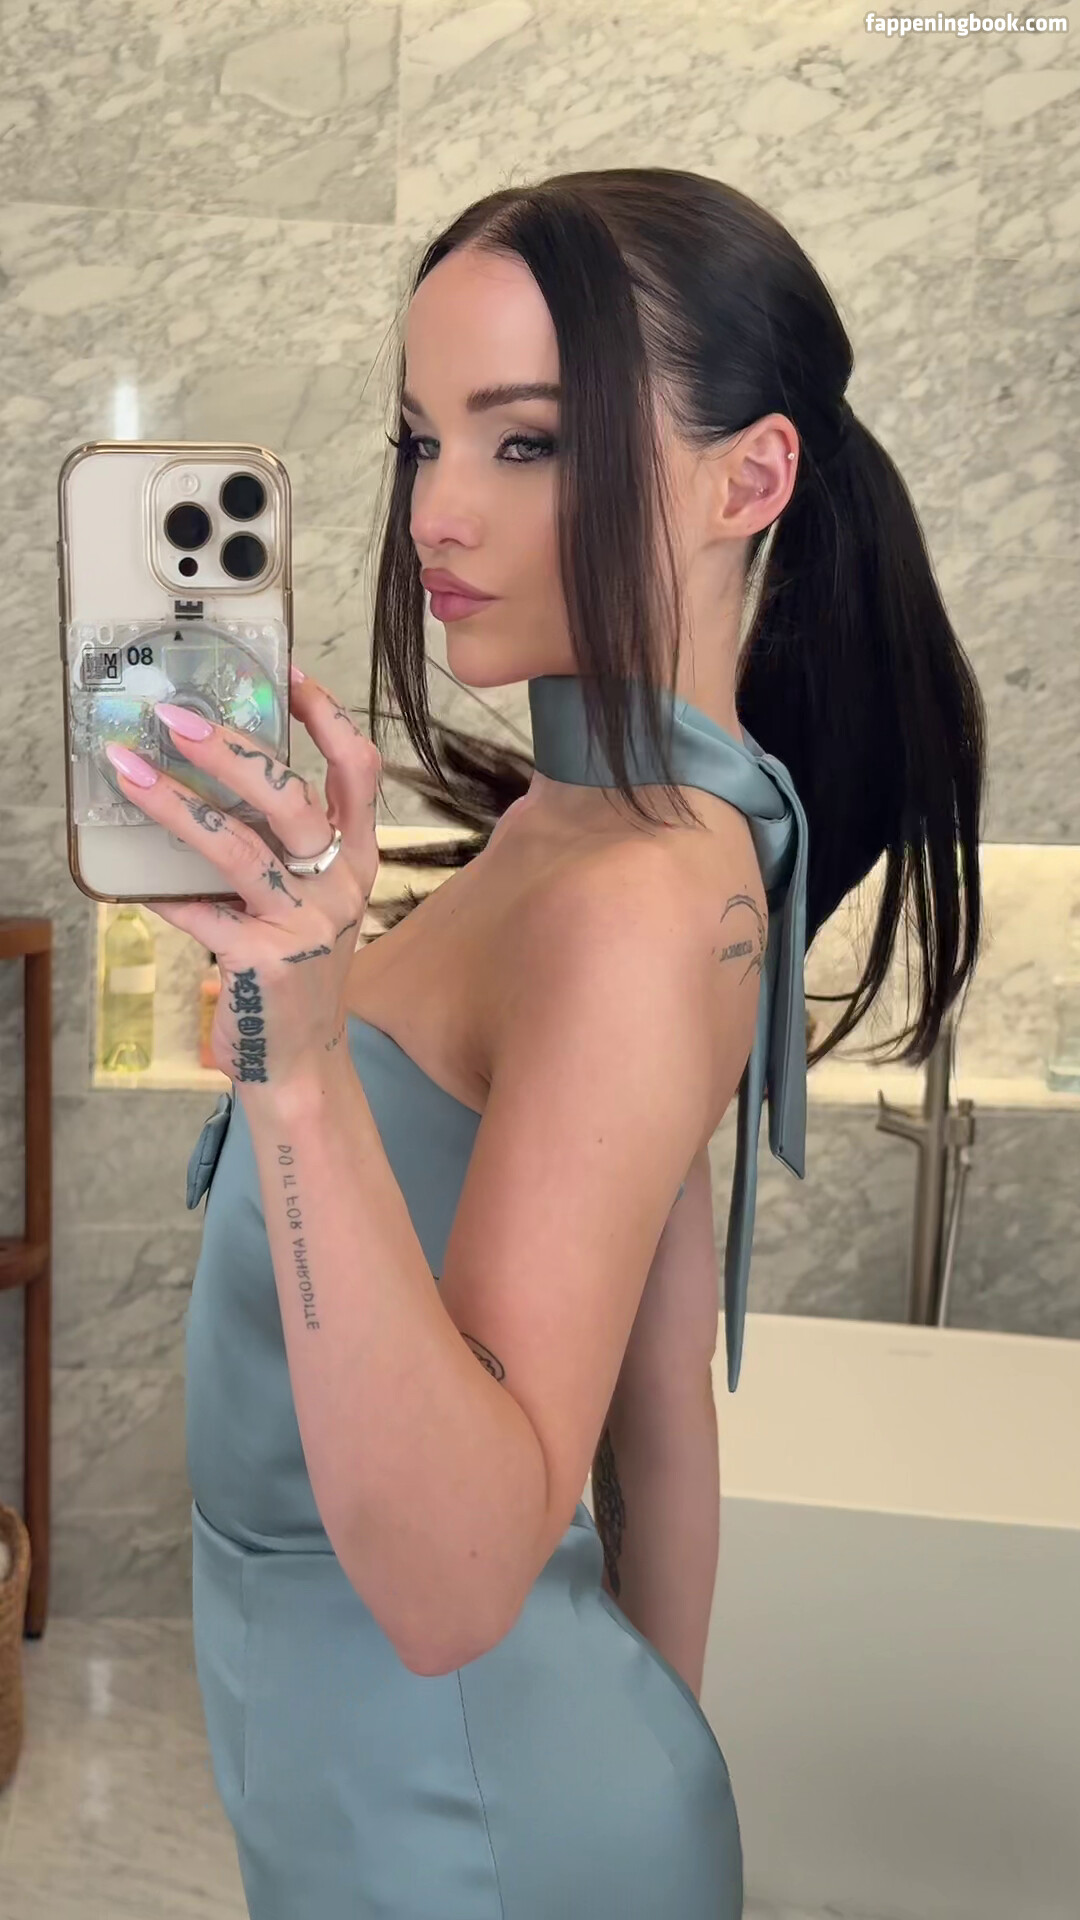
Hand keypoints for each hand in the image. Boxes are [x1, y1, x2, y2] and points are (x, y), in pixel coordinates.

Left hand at [103, 667, 379, 1093]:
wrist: (297, 1063)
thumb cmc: (294, 973)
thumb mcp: (309, 905)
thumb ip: (282, 851)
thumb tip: (216, 782)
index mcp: (355, 863)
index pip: (357, 774)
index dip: (328, 719)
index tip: (290, 672)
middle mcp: (337, 887)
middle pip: (292, 799)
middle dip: (233, 751)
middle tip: (177, 718)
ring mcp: (302, 924)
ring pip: (239, 847)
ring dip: (176, 804)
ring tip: (129, 770)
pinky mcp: (261, 960)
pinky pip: (200, 911)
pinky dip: (161, 893)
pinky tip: (128, 883)